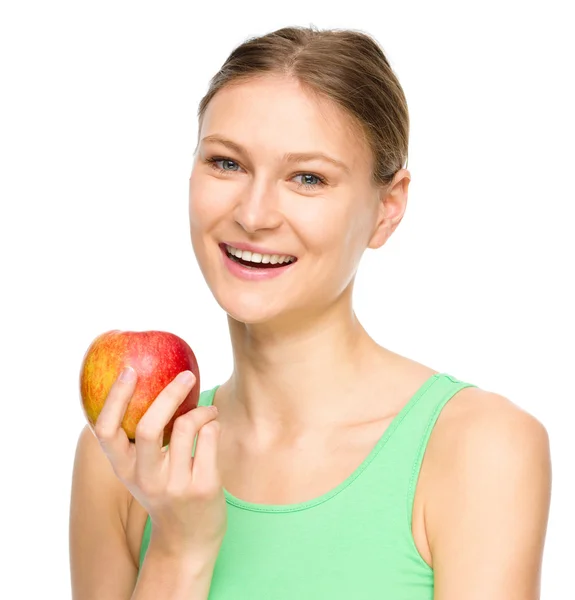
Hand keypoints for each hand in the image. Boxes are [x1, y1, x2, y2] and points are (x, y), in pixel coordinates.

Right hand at [92, 366, 226, 560]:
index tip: (129, 370)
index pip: (106, 432)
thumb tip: (151, 382)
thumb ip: (141, 439)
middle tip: (186, 375)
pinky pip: (211, 437)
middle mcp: (146, 479)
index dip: (115, 398)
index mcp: (124, 470)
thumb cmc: (166, 493)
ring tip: (208, 410)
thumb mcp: (143, 471)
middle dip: (169, 394)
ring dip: (202, 409)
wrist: (188, 542)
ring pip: (187, 426)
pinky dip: (214, 423)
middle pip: (149, 427)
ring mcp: (175, 485)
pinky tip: (214, 427)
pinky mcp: (204, 488)